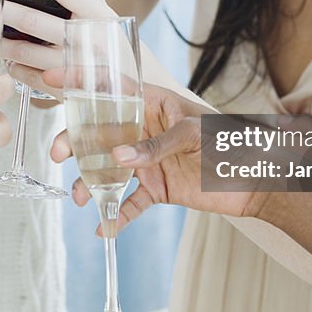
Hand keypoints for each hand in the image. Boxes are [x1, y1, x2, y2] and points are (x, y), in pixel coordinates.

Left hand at [0, 0, 115, 97]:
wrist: (138, 91)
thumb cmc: (115, 46)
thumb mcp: (107, 16)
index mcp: (99, 16)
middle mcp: (87, 41)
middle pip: (31, 20)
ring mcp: (74, 69)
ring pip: (22, 51)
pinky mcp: (63, 92)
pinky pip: (26, 75)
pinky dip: (12, 65)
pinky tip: (8, 58)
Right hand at [49, 84, 269, 232]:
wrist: (259, 181)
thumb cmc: (233, 143)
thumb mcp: (194, 135)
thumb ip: (155, 146)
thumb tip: (117, 158)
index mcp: (153, 104)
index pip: (112, 88)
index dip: (82, 82)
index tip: (52, 81)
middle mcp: (144, 131)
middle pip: (99, 132)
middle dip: (75, 141)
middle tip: (58, 154)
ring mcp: (147, 160)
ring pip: (107, 169)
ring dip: (89, 182)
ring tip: (82, 198)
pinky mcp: (157, 188)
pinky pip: (130, 203)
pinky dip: (116, 217)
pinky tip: (104, 231)